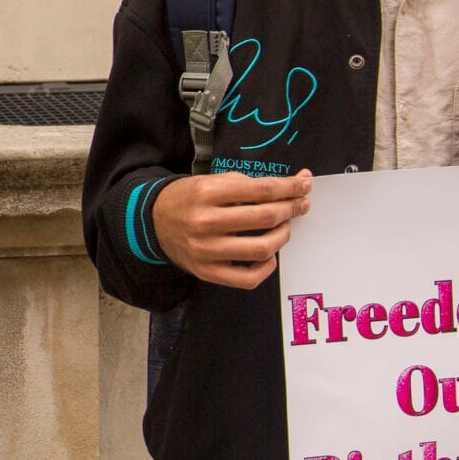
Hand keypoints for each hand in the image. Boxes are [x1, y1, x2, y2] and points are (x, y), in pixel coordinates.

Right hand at [150, 171, 311, 288]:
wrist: (153, 222)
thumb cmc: (188, 199)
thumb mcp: (212, 181)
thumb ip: (249, 184)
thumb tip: (294, 184)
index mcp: (207, 193)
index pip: (262, 189)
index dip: (290, 187)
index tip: (305, 184)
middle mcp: (205, 222)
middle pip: (266, 217)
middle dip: (291, 209)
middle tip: (299, 205)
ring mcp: (207, 250)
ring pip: (262, 248)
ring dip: (283, 236)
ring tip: (284, 227)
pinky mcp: (208, 272)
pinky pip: (249, 278)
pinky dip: (267, 267)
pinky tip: (269, 255)